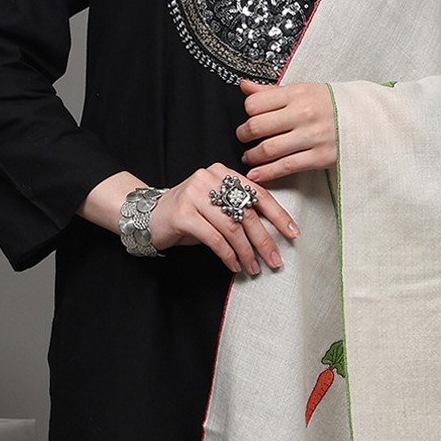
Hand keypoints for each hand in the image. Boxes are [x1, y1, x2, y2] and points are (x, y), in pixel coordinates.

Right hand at [148, 164, 298, 275]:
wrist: (147, 217)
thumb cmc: (188, 215)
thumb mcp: (216, 207)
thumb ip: (239, 211)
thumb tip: (273, 234)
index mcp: (222, 173)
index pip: (257, 193)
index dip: (278, 214)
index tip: (293, 233)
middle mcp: (209, 178)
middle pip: (246, 212)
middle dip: (264, 240)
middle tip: (275, 260)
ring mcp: (194, 194)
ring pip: (232, 227)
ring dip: (246, 252)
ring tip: (254, 268)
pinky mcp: (183, 214)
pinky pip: (214, 238)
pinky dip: (228, 255)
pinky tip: (234, 266)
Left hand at [235, 78, 336, 182]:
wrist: (367, 119)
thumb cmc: (332, 105)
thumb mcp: (304, 90)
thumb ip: (273, 91)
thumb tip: (245, 86)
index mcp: (298, 93)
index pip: (256, 103)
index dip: (247, 112)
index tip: (249, 117)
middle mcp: (303, 113)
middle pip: (257, 126)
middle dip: (243, 135)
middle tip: (243, 138)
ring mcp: (312, 136)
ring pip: (268, 149)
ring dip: (252, 156)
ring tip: (249, 157)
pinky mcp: (319, 157)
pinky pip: (285, 166)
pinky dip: (266, 173)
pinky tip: (256, 174)